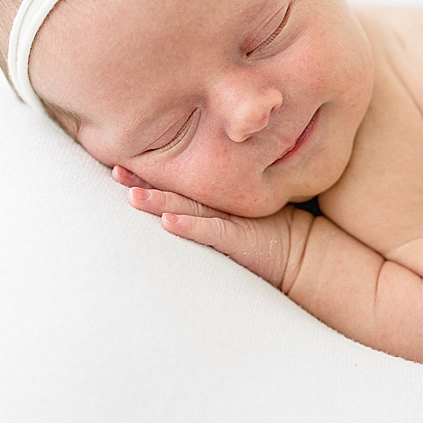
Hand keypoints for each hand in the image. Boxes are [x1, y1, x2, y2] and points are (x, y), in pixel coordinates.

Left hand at [111, 165, 299, 288]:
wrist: (305, 257)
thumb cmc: (273, 235)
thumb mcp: (243, 215)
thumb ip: (215, 205)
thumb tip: (177, 199)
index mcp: (219, 199)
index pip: (180, 182)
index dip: (150, 174)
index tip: (118, 165)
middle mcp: (222, 205)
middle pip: (178, 191)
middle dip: (145, 181)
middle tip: (116, 171)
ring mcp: (231, 221)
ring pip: (189, 207)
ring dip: (159, 202)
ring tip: (131, 196)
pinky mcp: (240, 240)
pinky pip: (212, 232)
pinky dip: (190, 227)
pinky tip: (168, 222)